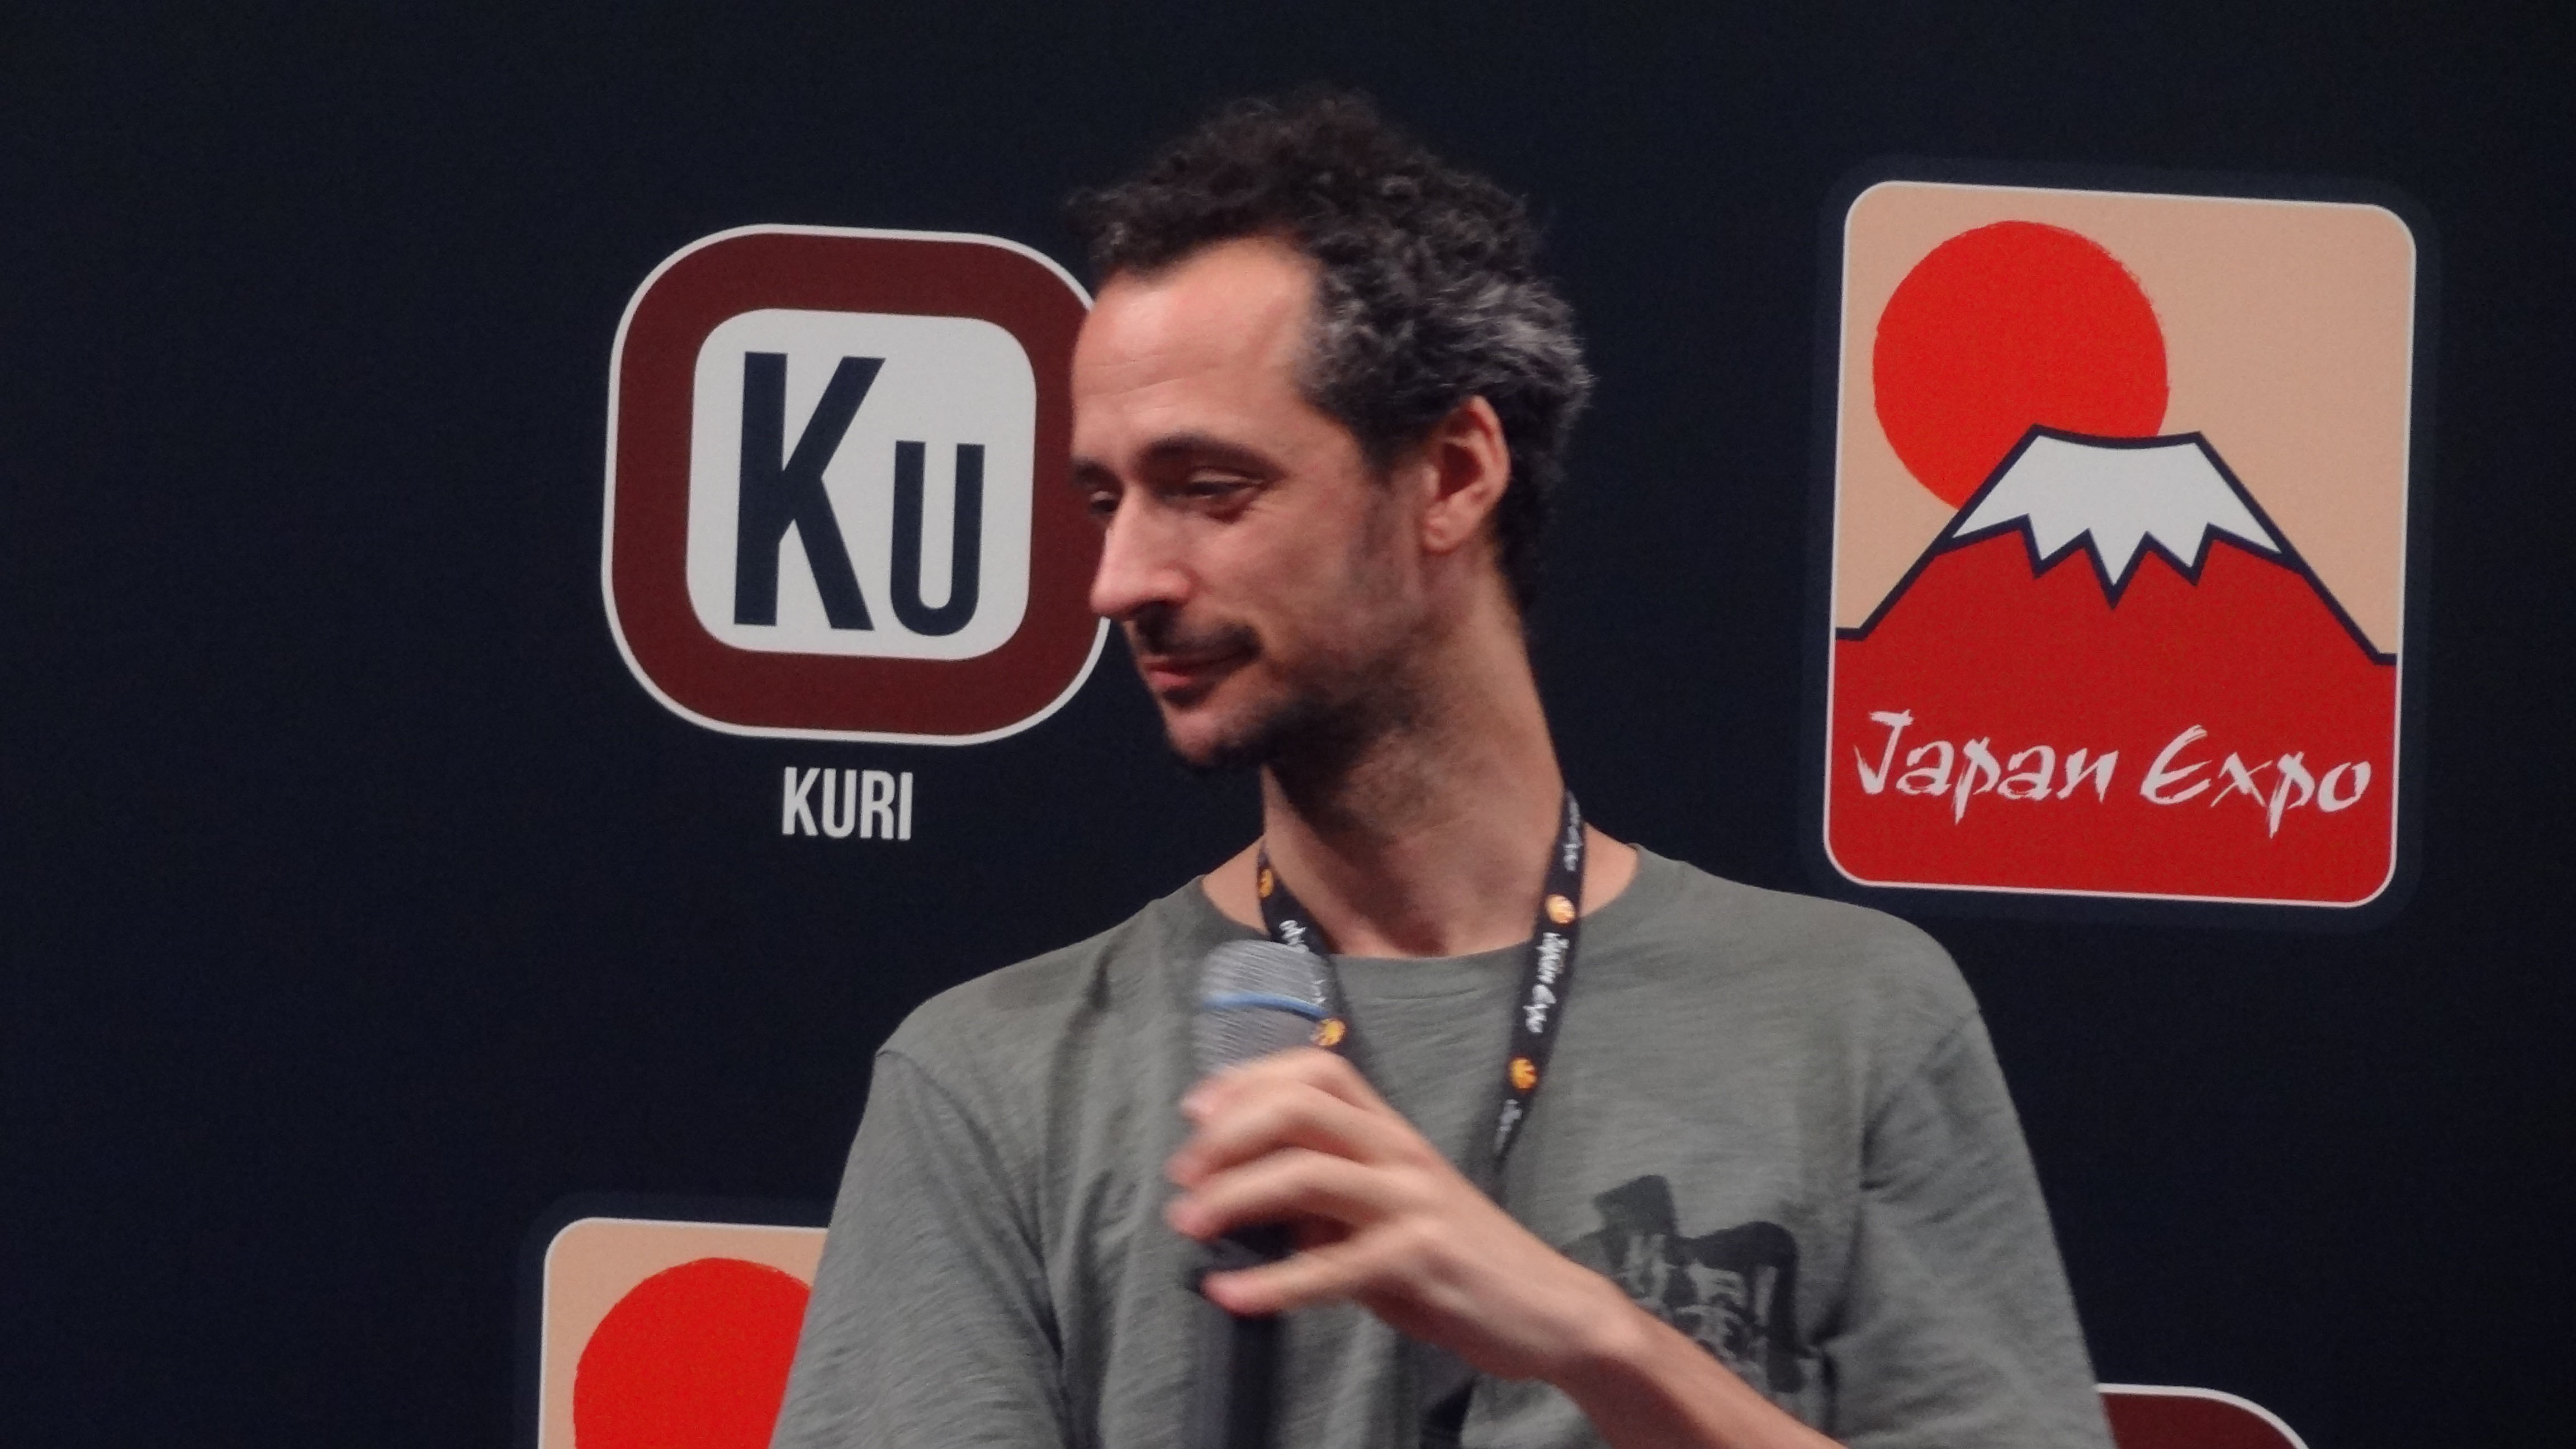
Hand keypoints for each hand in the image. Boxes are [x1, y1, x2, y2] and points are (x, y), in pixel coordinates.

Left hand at [1163, 1047, 1634, 1383]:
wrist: (1548, 1310)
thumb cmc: (1458, 1260)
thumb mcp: (1387, 1215)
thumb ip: (1326, 1202)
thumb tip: (1248, 1205)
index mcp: (1392, 1131)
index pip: (1318, 1068)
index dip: (1250, 1078)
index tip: (1196, 1108)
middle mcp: (1400, 1151)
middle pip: (1301, 1106)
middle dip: (1229, 1132)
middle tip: (1184, 1173)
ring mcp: (1412, 1201)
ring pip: (1307, 1173)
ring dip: (1234, 1196)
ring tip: (1188, 1226)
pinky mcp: (1419, 1258)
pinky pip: (1330, 1268)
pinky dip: (1270, 1284)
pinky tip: (1228, 1295)